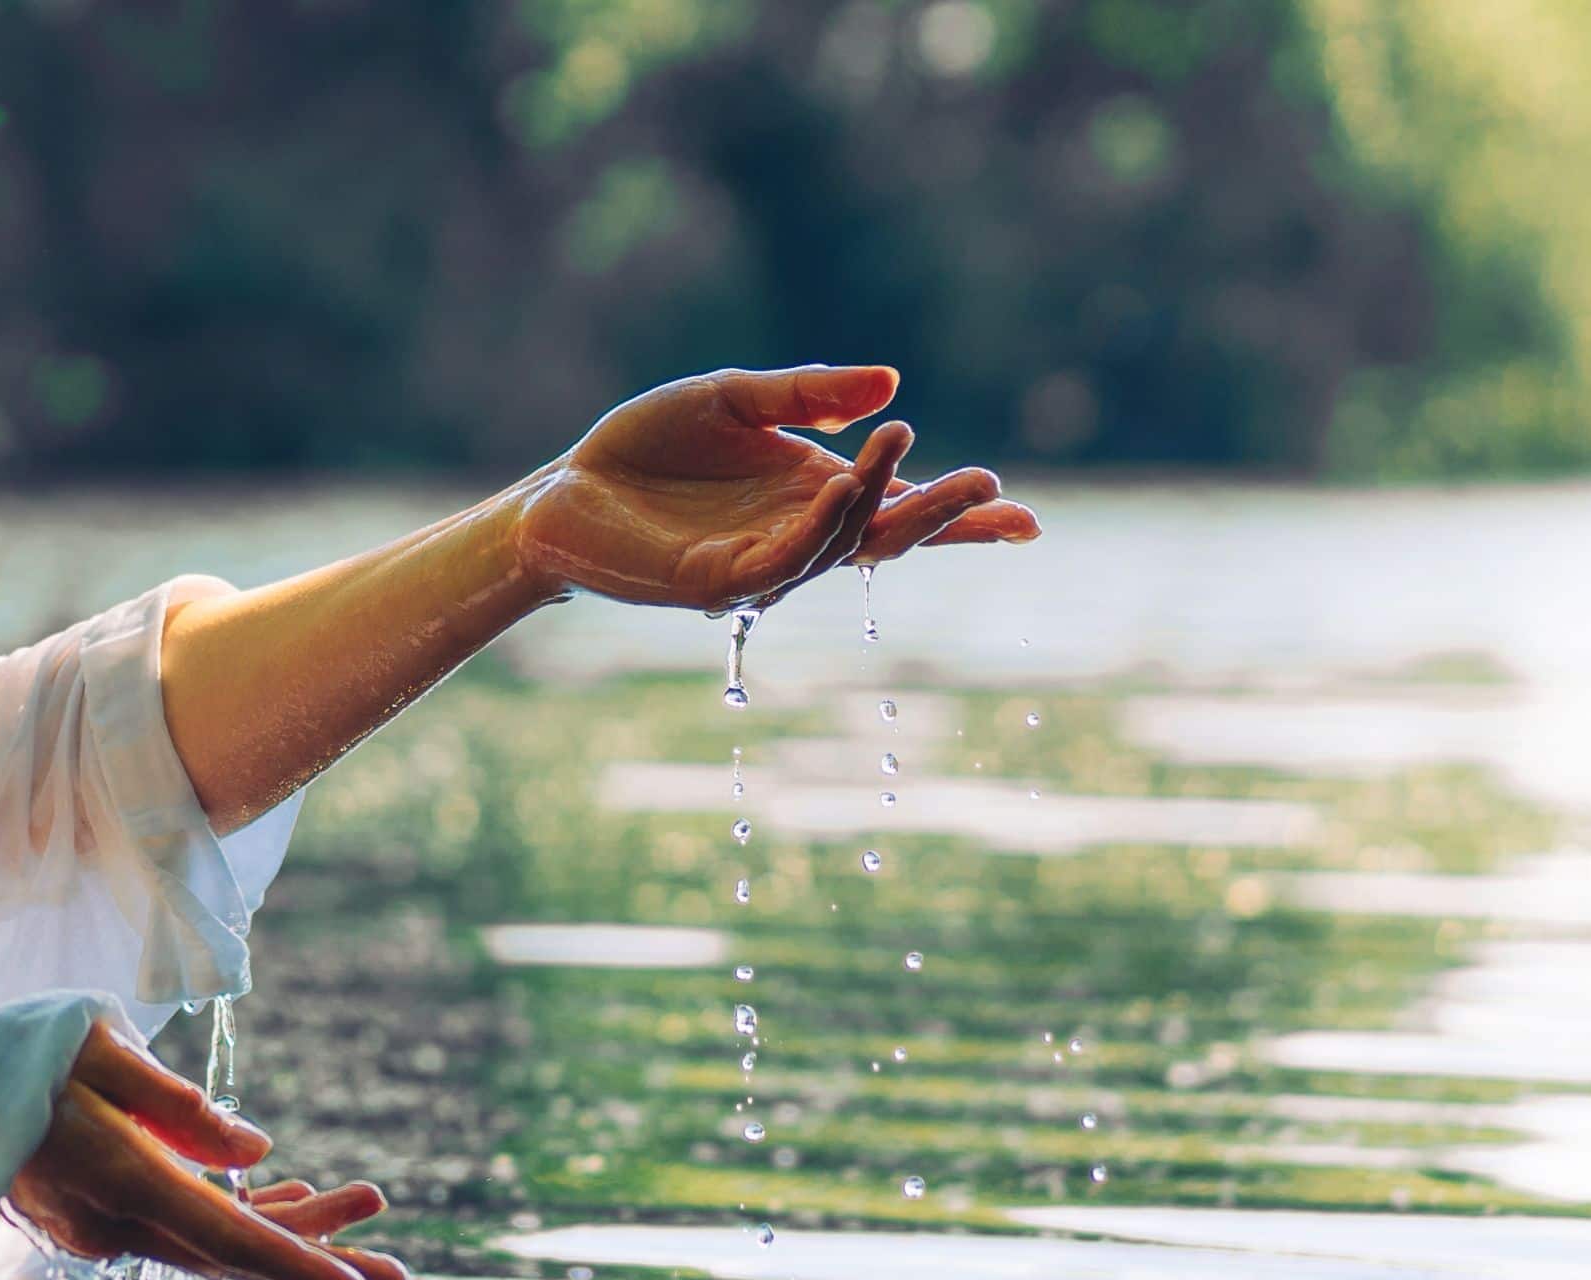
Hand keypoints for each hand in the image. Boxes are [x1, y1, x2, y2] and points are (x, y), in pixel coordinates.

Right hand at [8, 1023, 407, 1279]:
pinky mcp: (98, 1216)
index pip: (232, 1243)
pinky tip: (291, 1198)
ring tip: (370, 1210)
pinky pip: (185, 1227)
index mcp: (121, 1184)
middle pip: (238, 1256)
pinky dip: (242, 1215)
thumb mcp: (89, 1048)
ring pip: (216, 1242)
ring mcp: (103, 1230)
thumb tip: (260, 1153)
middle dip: (323, 1264)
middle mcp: (116, 1226)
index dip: (307, 1271)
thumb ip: (176, 1103)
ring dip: (293, 1232)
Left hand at [515, 364, 1039, 610]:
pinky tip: (840, 486)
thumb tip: (893, 384)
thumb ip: (809, 393)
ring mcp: (762, 566)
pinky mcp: (717, 584)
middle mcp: (798, 537)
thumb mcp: (735, 399)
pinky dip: (817, 524)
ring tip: (900, 445)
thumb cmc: (648, 450)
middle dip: (943, 517)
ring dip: (877, 499)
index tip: (1025, 518)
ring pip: (840, 544)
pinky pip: (782, 557)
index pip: (899, 508)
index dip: (959, 513)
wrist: (564, 490)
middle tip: (997, 492)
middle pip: (888, 535)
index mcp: (812, 496)